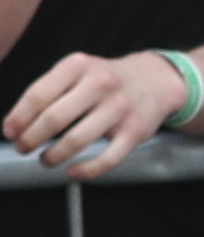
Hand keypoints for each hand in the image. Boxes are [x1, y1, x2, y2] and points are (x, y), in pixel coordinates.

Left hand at [5, 52, 186, 177]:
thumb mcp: (77, 70)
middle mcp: (101, 84)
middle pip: (54, 119)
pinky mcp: (135, 131)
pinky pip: (106, 159)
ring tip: (46, 159)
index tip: (10, 132)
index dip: (18, 118)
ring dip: (52, 156)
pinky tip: (72, 171)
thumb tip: (15, 126)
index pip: (38, 95)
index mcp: (80, 66)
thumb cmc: (106, 80)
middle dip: (30, 139)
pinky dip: (84, 171)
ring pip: (76, 141)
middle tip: (24, 147)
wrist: (156, 80)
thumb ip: (48, 91)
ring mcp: (120, 108)